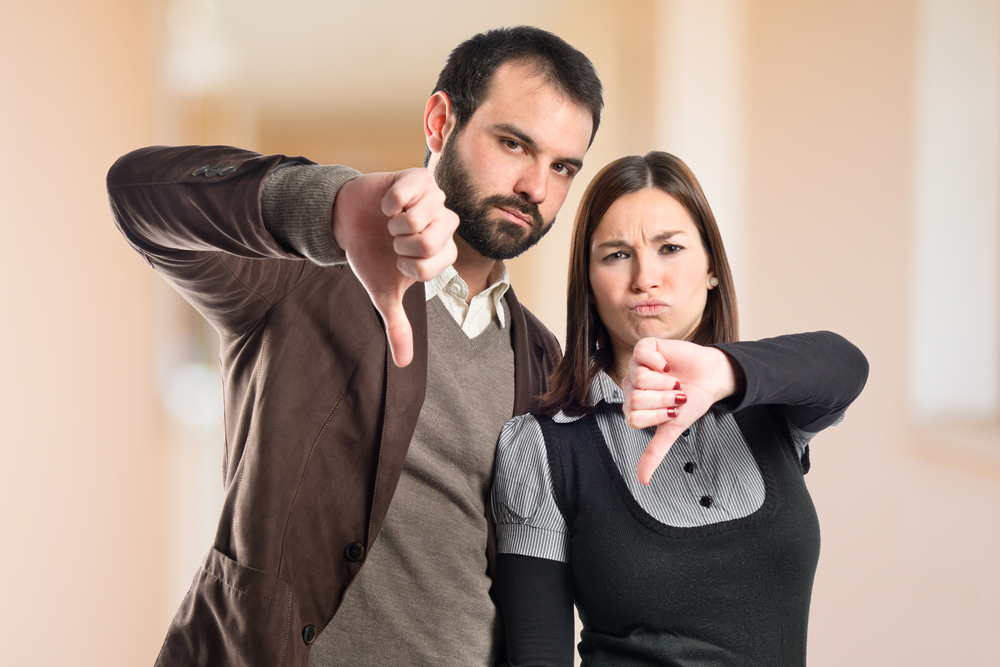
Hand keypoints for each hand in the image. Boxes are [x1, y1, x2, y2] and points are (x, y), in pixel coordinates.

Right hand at [332, 169, 458, 366]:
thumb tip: (404, 364)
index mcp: (444, 251)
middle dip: (402, 246)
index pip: (435, 266)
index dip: (409, 266)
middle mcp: (446, 223)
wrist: (347, 220)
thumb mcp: (383, 293)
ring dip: (395, 224)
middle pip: (432, 242)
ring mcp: (435, 198)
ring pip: (421, 218)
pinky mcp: (418, 177)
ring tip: (390, 222)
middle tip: (393, 240)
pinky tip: (387, 204)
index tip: (399, 261)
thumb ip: (398, 325)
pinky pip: (410, 191)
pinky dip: (391, 202)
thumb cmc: (370, 254)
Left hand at [622, 338, 739, 484]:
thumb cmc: (692, 401)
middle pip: (636, 399)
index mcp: (633, 407)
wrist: (711, 378)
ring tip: (674, 380)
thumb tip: (642, 480)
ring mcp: (636, 366)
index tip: (672, 411)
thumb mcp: (672, 430)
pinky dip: (658, 362)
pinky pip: (641, 355)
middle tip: (676, 394)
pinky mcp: (645, 348)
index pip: (634, 418)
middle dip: (663, 399)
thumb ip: (654, 453)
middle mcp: (631, 387)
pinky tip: (666, 364)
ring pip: (639, 379)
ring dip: (665, 382)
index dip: (658, 416)